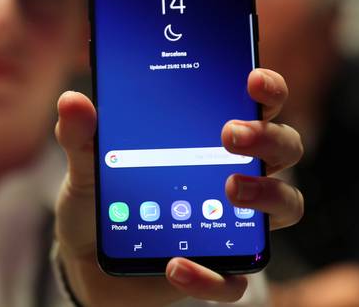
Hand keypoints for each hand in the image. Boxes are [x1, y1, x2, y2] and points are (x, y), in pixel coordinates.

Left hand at [54, 68, 302, 305]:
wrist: (89, 259)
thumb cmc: (105, 199)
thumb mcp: (88, 164)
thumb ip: (82, 135)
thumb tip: (72, 101)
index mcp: (210, 135)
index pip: (257, 103)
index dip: (267, 88)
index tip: (252, 79)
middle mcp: (235, 173)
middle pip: (284, 146)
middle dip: (267, 136)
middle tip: (231, 135)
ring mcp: (234, 223)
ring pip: (285, 206)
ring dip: (267, 195)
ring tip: (230, 190)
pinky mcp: (219, 270)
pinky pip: (233, 279)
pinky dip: (209, 276)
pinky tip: (175, 266)